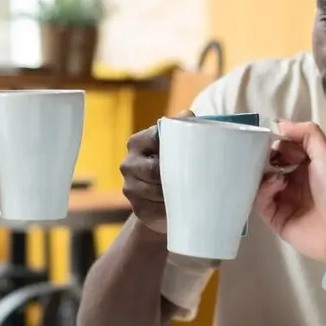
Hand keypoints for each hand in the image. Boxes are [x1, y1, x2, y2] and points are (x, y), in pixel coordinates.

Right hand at [119, 111, 189, 233]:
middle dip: (176, 174)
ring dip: (177, 193)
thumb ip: (183, 125)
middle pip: (155, 170)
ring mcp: (130, 188)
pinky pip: (160, 210)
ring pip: (159, 192)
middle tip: (197, 175)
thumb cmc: (174, 161)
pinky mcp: (138, 209)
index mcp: (137, 142)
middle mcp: (128, 164)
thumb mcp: (177, 141)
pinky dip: (174, 208)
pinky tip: (182, 205)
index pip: (156, 140)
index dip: (175, 147)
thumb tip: (188, 116)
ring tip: (192, 190)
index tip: (191, 152)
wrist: (163, 196)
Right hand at [254, 121, 325, 262]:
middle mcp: (294, 183)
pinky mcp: (276, 219)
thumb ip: (307, 134)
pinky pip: (261, 203)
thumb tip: (280, 123)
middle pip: (269, 166)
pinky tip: (276, 185)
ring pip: (261, 184)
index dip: (276, 143)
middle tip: (261, 154)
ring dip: (263, 174)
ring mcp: (284, 202)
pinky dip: (264, 191)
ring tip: (273, 171)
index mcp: (307, 167)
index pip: (283, 150)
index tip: (268, 138)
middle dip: (264, 158)